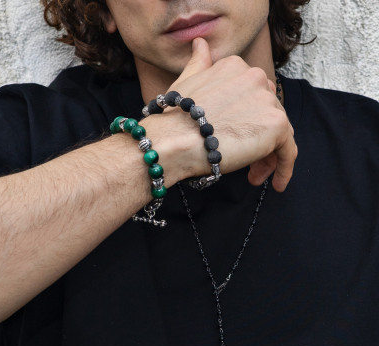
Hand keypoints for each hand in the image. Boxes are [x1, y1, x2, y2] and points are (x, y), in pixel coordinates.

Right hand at [167, 37, 296, 191]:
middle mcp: (255, 77)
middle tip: (245, 160)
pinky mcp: (276, 125)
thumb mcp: (185, 83)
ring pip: (278, 133)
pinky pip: (289, 150)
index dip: (247, 119)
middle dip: (258, 137)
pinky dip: (285, 169)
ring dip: (266, 155)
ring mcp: (267, 100)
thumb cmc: (173, 119)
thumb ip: (199, 63)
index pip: (253, 96)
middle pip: (267, 113)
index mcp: (235, 67)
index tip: (235, 137)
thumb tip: (200, 44)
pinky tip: (276, 184)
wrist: (172, 140)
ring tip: (252, 176)